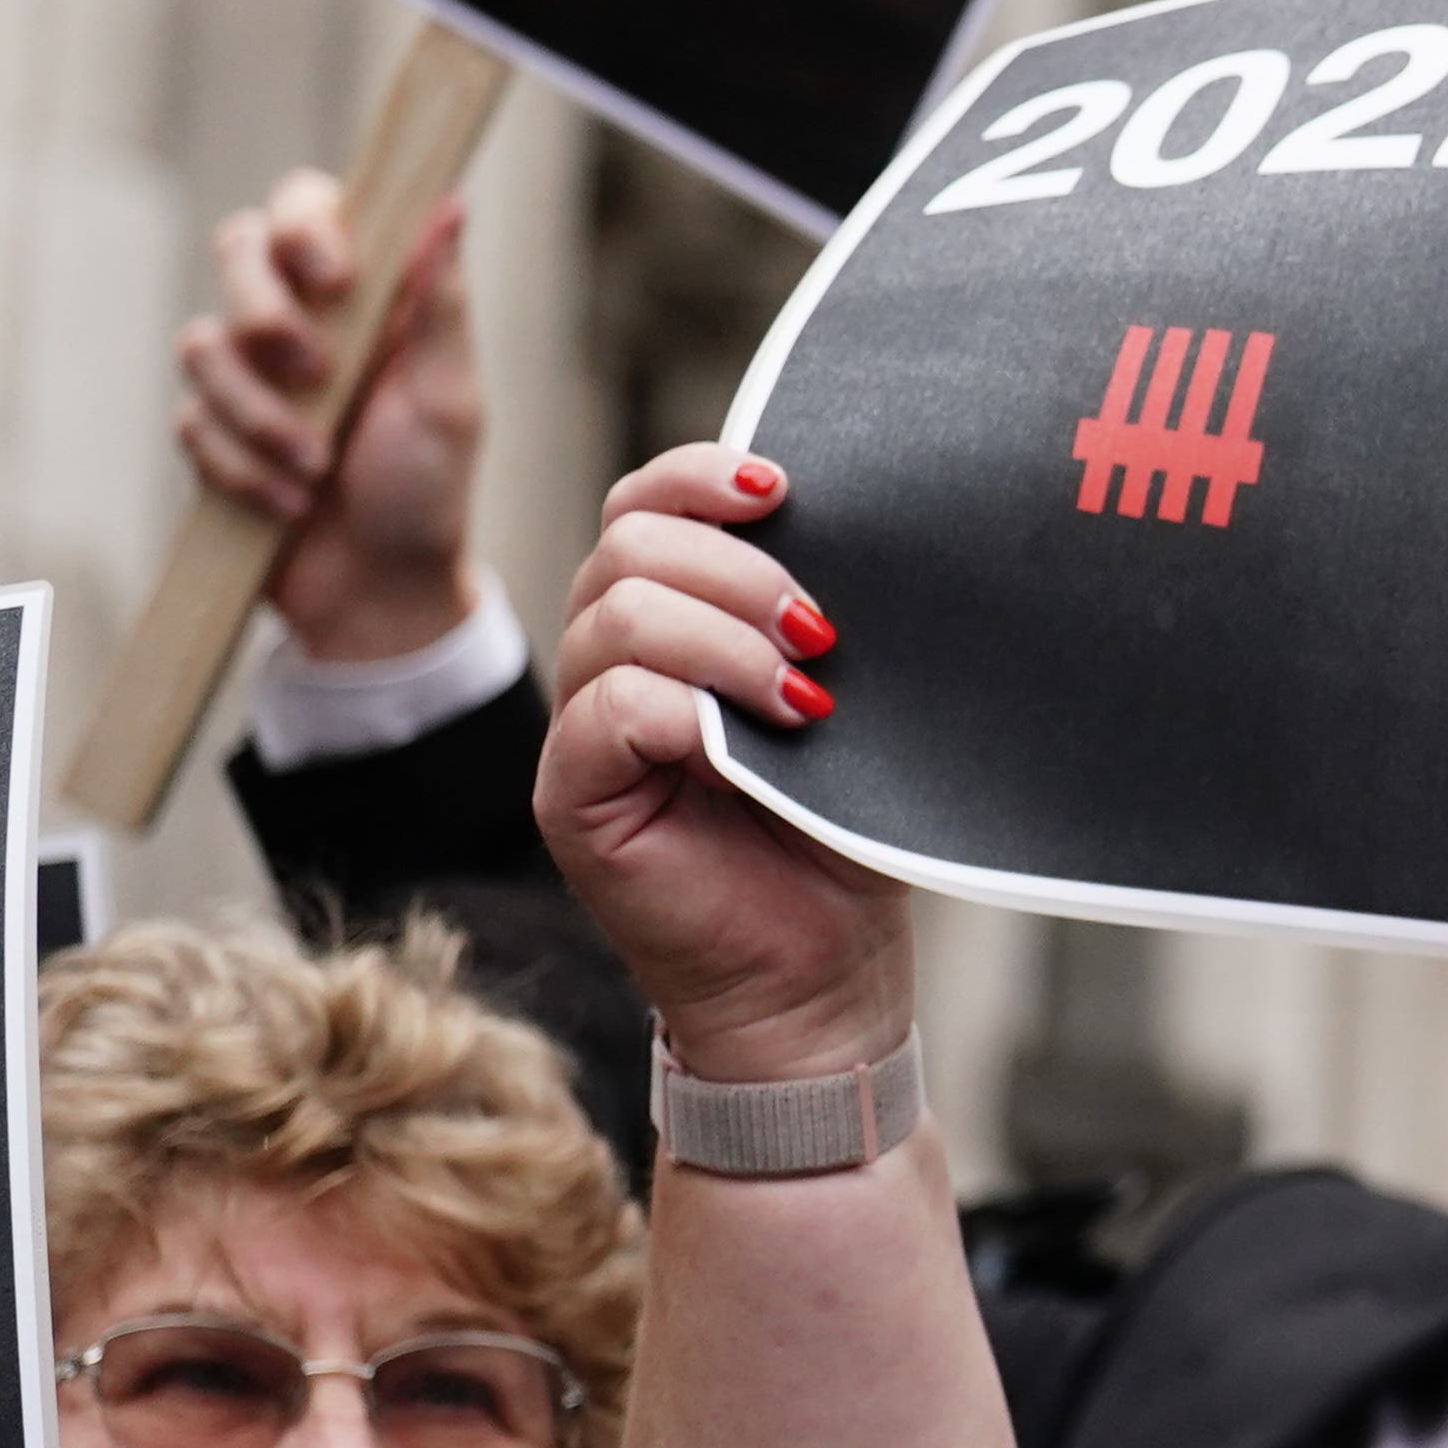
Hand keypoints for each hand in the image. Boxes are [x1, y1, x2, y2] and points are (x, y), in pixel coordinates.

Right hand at [173, 173, 484, 661]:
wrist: (377, 589)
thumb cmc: (429, 490)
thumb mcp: (447, 396)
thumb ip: (439, 302)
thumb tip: (451, 203)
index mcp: (369, 297)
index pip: (310, 204)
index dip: (305, 221)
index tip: (335, 278)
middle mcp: (304, 319)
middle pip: (236, 249)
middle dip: (266, 314)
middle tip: (316, 375)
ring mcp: (250, 372)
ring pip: (202, 343)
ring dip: (262, 416)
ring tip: (316, 469)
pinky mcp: (212, 428)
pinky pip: (192, 421)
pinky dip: (243, 467)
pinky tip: (288, 503)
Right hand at [536, 445, 907, 1082]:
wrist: (830, 971)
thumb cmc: (847, 834)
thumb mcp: (853, 702)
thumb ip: (827, 620)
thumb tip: (873, 528)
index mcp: (675, 621)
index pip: (646, 504)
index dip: (701, 476)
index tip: (785, 486)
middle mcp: (613, 662)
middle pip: (630, 545)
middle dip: (736, 567)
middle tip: (822, 632)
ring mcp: (585, 729)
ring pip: (616, 615)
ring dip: (724, 638)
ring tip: (807, 696)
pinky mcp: (574, 797)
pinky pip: (606, 709)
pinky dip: (686, 709)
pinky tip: (761, 744)